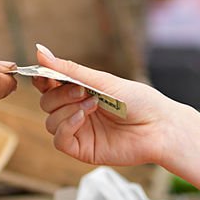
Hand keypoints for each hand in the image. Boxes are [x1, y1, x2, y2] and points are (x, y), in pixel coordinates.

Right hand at [33, 44, 191, 166]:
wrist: (160, 127)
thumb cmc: (139, 100)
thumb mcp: (103, 80)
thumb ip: (70, 70)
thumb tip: (40, 51)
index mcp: (81, 91)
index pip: (49, 85)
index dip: (43, 79)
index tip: (45, 74)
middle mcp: (77, 111)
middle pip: (46, 103)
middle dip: (60, 94)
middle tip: (82, 91)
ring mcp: (79, 130)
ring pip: (50, 121)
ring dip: (67, 110)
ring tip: (93, 104)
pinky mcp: (82, 149)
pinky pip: (59, 139)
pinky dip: (66, 126)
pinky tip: (82, 118)